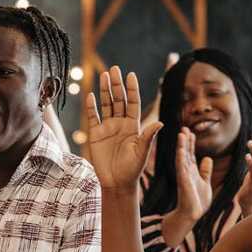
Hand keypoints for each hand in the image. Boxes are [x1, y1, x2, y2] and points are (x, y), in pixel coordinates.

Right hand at [85, 66, 161, 190]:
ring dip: (105, 90)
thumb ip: (148, 136)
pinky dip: (91, 107)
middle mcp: (121, 123)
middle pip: (119, 100)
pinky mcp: (95, 134)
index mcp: (134, 126)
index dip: (132, 89)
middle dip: (117, 84)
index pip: (133, 103)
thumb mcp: (142, 152)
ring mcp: (108, 128)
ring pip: (106, 105)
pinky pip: (93, 117)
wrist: (116, 182)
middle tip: (114, 69)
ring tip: (104, 75)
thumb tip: (161, 123)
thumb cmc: (132, 169)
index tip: (130, 75)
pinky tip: (90, 96)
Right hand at [171, 128, 213, 221]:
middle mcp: (186, 171)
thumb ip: (205, 171)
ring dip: (182, 145)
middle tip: (184, 128)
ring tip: (181, 133)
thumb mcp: (205, 182)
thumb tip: (207, 158)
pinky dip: (181, 157)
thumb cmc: (198, 201)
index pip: (190, 154)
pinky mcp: (183, 181)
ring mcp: (184, 175)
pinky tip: (181, 149)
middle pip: (186, 152)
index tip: (191, 132)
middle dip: (185, 140)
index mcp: (192, 171)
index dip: (191, 143)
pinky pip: (182, 167)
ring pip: (182, 157)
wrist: (193, 214)